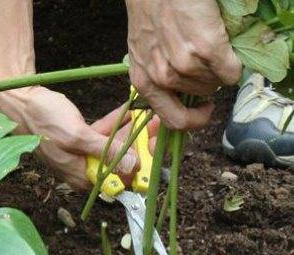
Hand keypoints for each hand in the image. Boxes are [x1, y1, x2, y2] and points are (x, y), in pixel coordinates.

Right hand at [8, 86, 153, 189]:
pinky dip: (115, 124)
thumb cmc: (43, 119)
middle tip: (157, 125)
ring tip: (149, 115)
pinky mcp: (80, 140)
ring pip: (113, 146)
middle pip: (118, 162)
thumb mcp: (77, 135)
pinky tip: (130, 111)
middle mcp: (83, 170)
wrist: (21, 101)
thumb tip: (133, 167)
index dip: (140, 165)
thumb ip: (105, 151)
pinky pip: (103, 135)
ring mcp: (82, 155)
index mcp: (81, 177)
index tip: (157, 147)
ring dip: (129, 131)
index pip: (118, 180)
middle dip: (139, 144)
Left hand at [125, 0, 241, 129]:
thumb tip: (182, 94)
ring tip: (208, 47)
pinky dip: (234, 64)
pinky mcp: (206, 48)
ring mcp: (184, 64)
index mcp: (144, 82)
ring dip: (218, 69)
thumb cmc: (149, 12)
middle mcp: (162, 78)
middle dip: (207, 82)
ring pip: (216, 83)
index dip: (195, 119)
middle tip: (205, 61)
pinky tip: (224, 47)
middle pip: (201, 96)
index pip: (174, 121)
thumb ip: (157, 75)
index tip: (203, 109)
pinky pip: (231, 71)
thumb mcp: (143, 53)